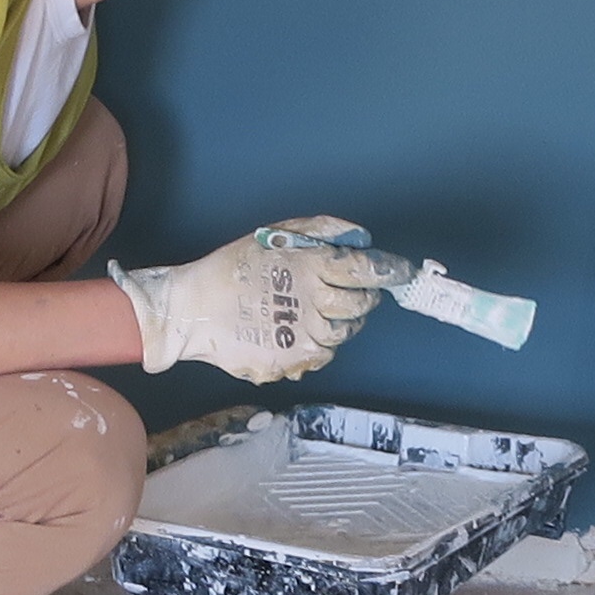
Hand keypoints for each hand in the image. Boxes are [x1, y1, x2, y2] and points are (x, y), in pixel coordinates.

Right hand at [109, 217, 391, 379]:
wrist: (194, 309)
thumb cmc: (235, 266)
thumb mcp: (278, 234)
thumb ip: (323, 231)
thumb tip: (361, 238)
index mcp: (314, 267)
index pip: (367, 270)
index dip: (389, 270)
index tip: (400, 270)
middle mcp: (316, 304)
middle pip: (362, 305)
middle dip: (362, 297)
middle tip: (343, 289)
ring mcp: (305, 338)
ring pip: (343, 333)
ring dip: (335, 322)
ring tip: (307, 310)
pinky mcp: (293, 363)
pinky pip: (321, 355)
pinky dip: (315, 344)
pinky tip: (293, 331)